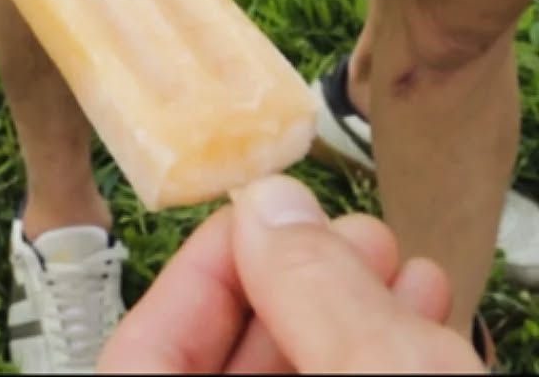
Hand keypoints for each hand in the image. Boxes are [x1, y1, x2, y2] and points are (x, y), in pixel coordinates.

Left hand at [100, 176, 478, 373]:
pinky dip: (369, 362)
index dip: (198, 271)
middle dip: (291, 288)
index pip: (141, 356)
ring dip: (344, 320)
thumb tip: (268, 202)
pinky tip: (421, 311)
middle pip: (221, 367)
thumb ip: (311, 293)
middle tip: (352, 232)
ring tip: (401, 264)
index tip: (259, 214)